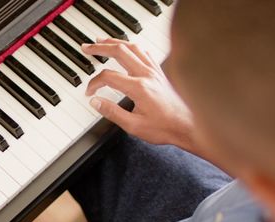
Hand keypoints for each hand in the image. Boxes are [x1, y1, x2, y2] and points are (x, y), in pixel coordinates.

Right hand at [81, 38, 197, 153]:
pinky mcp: (160, 72)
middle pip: (119, 51)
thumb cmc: (165, 127)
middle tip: (87, 48)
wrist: (188, 126)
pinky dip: (131, 47)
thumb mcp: (133, 126)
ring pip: (132, 47)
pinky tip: (126, 48)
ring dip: (115, 42)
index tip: (89, 92)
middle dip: (100, 47)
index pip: (108, 76)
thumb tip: (95, 102)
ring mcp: (155, 71)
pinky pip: (144, 52)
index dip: (94, 83)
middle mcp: (147, 74)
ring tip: (102, 41)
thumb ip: (111, 112)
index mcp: (139, 87)